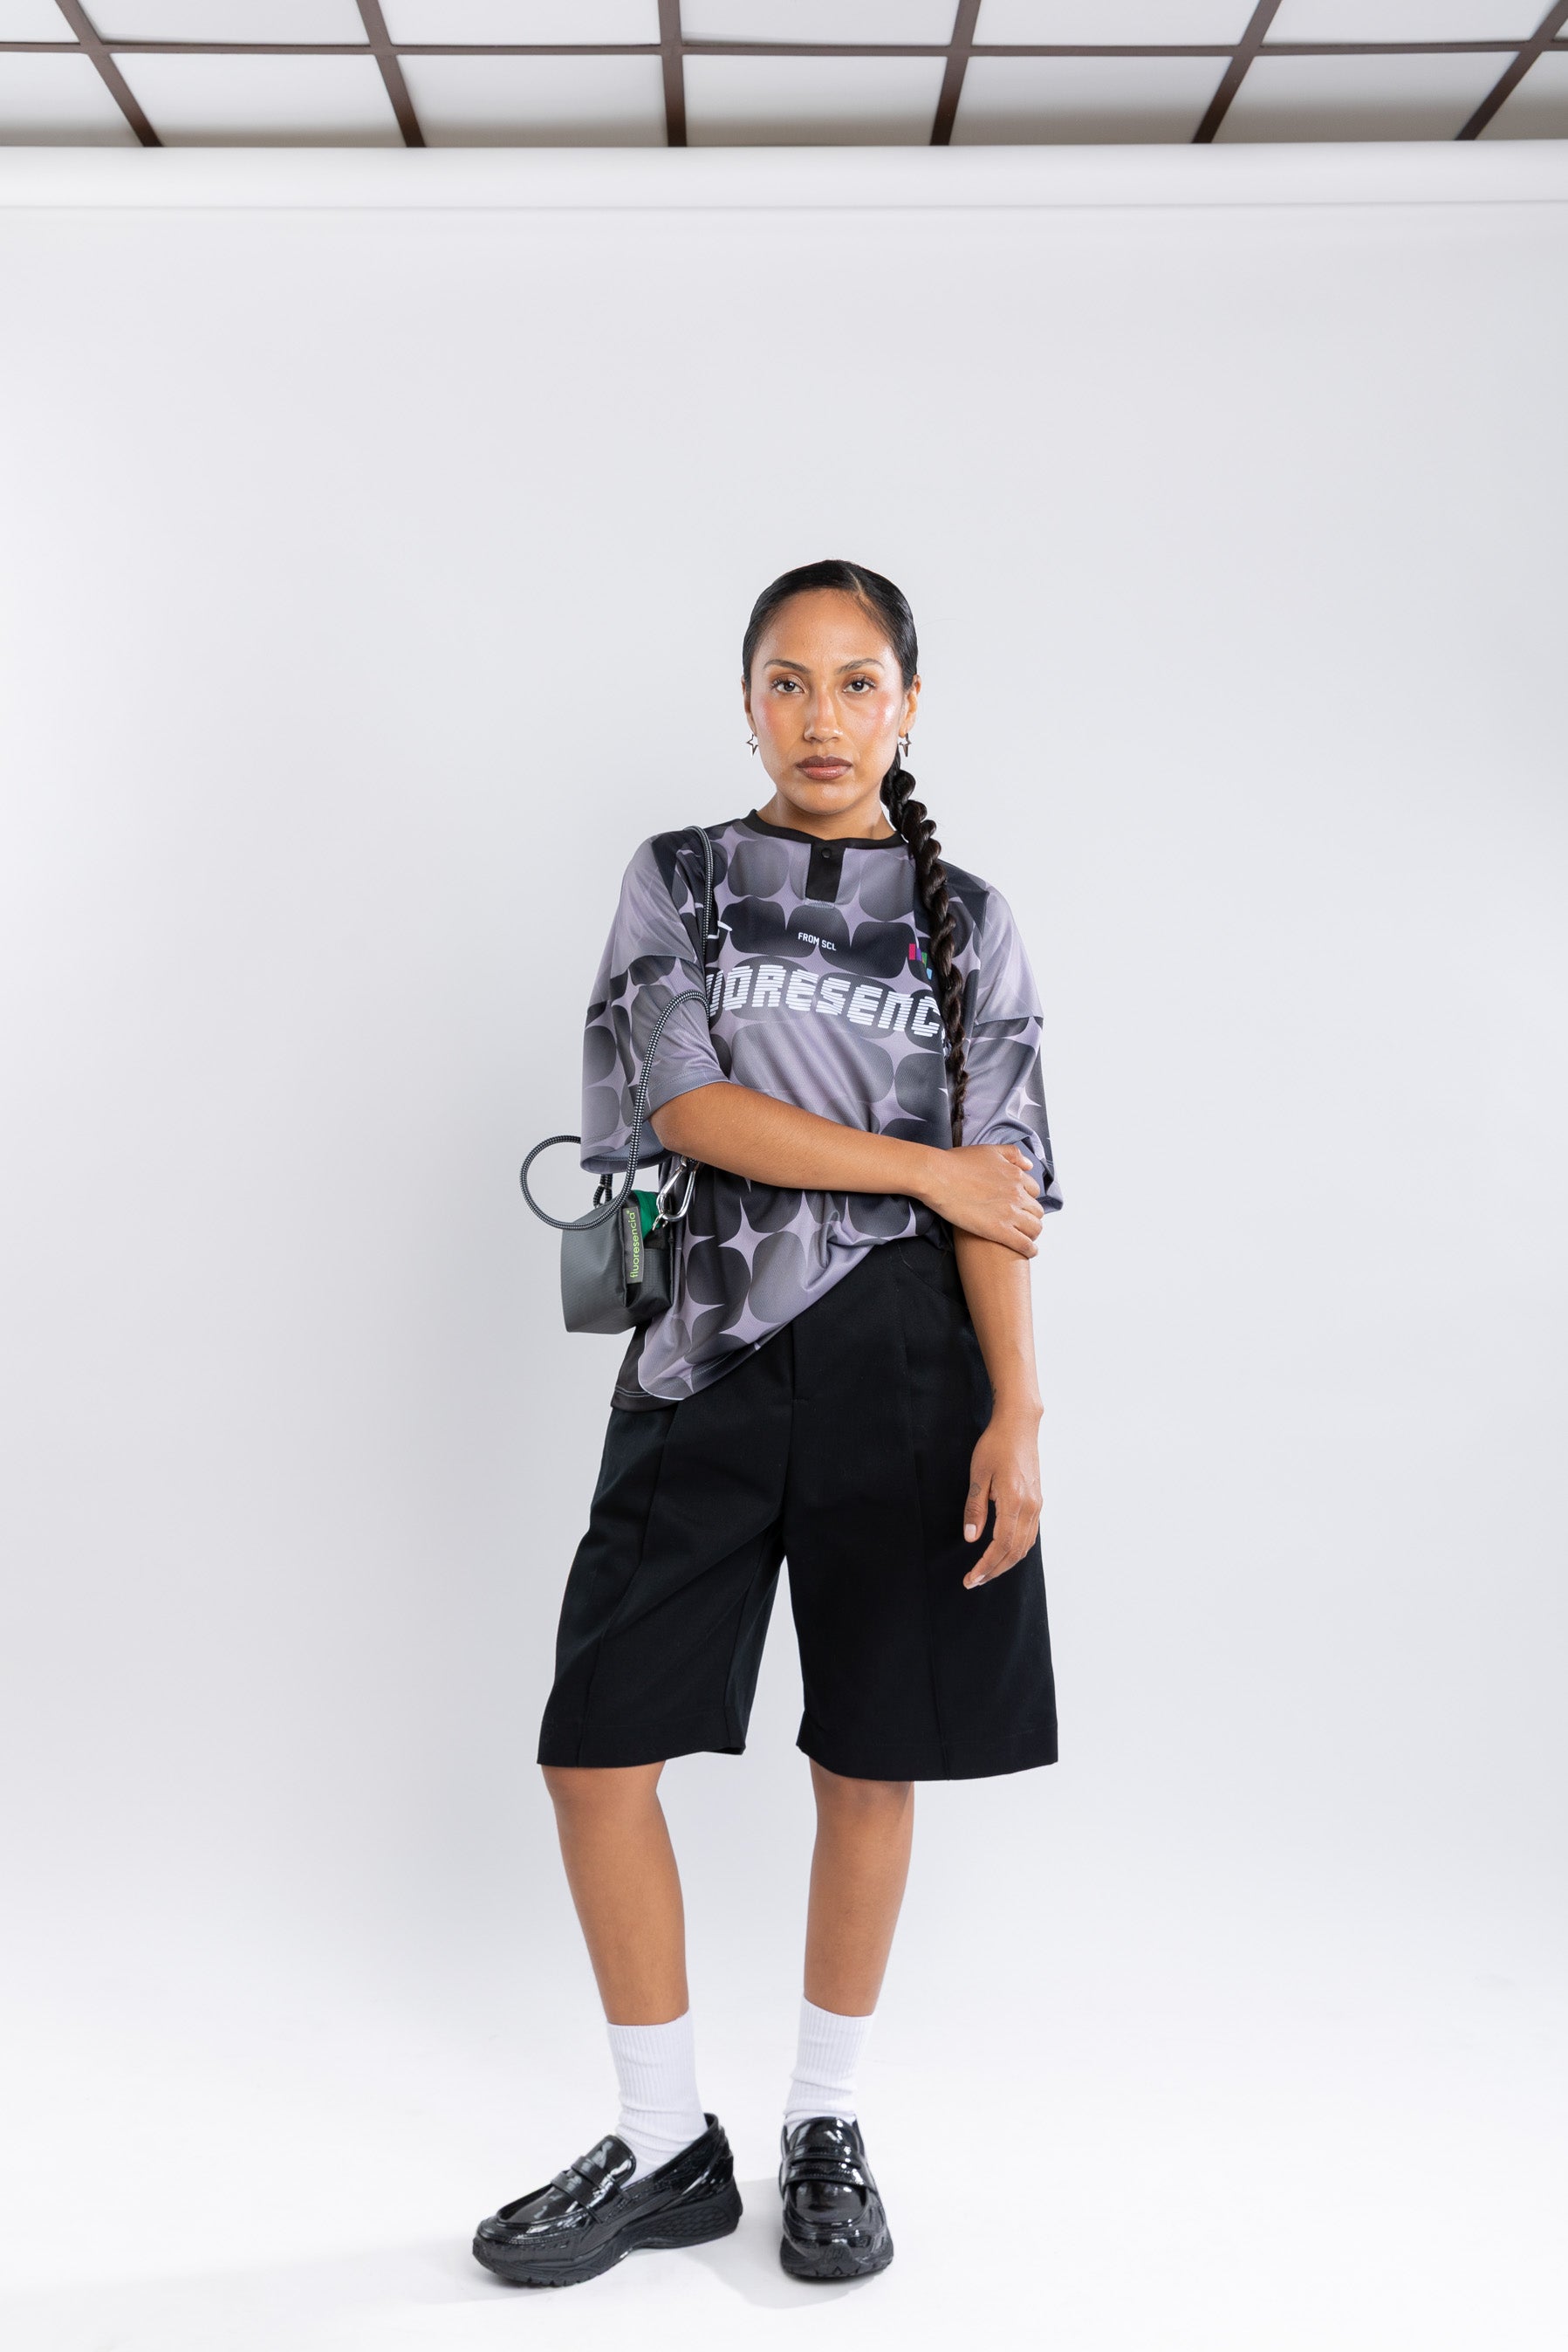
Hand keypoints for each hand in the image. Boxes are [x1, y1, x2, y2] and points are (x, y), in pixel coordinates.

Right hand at [921, 1144, 1042, 1256]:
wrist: (938, 1176)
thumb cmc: (956, 1162)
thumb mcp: (989, 1150)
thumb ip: (1012, 1155)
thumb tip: (1028, 1165)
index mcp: (1015, 1175)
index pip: (1034, 1191)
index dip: (1028, 1198)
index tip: (1020, 1204)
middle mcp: (1017, 1194)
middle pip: (1037, 1211)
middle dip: (1031, 1217)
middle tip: (1021, 1222)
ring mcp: (1009, 1213)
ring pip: (1035, 1228)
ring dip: (1032, 1233)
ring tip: (1026, 1237)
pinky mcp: (999, 1230)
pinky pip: (1024, 1244)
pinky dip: (1030, 1249)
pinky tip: (1028, 1251)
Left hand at [962, 1408, 1042, 1587]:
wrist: (1019, 1426)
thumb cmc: (996, 1446)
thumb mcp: (978, 1475)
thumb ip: (975, 1508)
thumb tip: (971, 1538)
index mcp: (1015, 1501)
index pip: (1002, 1545)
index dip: (986, 1566)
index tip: (971, 1578)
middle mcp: (1030, 1507)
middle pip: (1015, 1551)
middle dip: (995, 1570)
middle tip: (975, 1581)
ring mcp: (1037, 1505)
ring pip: (1025, 1546)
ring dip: (1006, 1563)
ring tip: (986, 1571)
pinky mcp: (1037, 1501)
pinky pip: (1030, 1534)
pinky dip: (1016, 1550)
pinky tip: (1002, 1553)